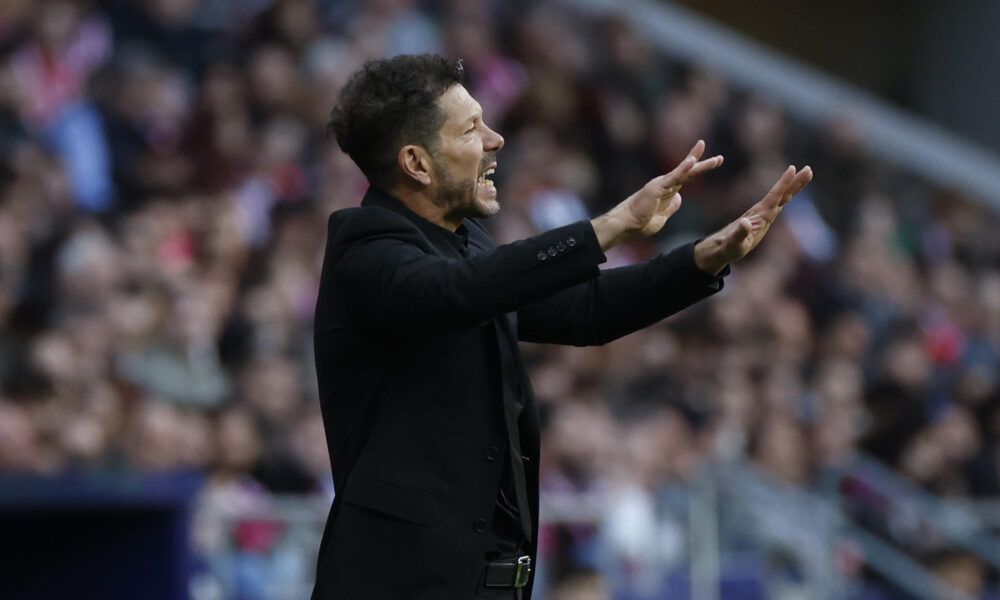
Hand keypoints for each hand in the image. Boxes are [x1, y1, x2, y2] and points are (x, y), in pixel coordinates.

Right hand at [592, 140, 722, 249]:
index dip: (697, 168)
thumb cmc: (640, 223)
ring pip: (685, 172)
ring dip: (702, 166)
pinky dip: (683, 168)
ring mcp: (662, 184)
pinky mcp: (657, 187)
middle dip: (704, 163)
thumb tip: (679, 198)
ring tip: (718, 160)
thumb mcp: (662, 217)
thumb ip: (671, 207)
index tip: (712, 161)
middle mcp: (665, 183)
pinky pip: (674, 177)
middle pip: (688, 171)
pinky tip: (693, 161)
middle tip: (720, 158)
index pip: (686, 176)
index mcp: (667, 190)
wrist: (626, 224)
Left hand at [694, 165, 812, 273]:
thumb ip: (739, 233)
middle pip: (782, 193)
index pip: (774, 196)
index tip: (792, 169)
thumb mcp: (734, 243)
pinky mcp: (764, 218)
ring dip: (794, 186)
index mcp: (759, 215)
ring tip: (807, 173)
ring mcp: (764, 214)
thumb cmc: (728, 247)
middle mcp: (762, 211)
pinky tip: (793, 190)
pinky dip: (788, 195)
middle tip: (808, 169)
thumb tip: (745, 223)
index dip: (783, 183)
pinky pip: (779, 203)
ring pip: (782, 197)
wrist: (722, 246)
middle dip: (795, 182)